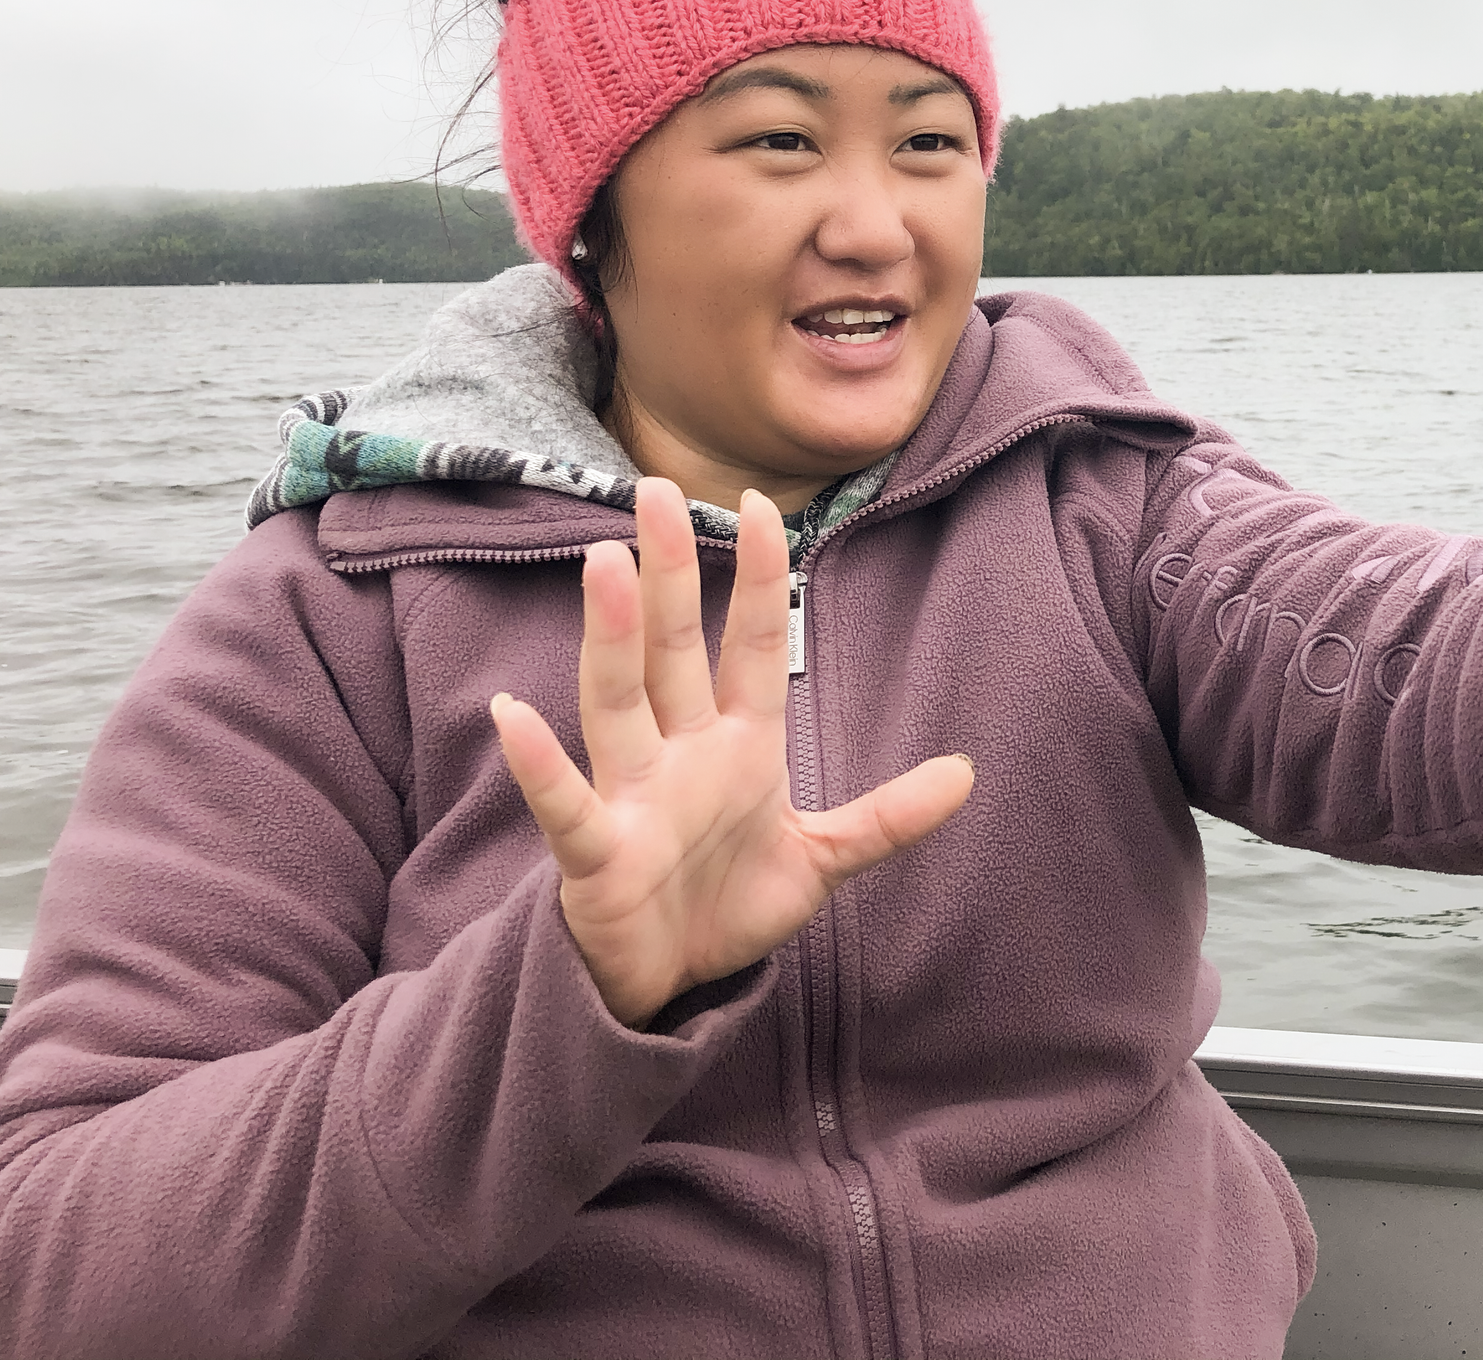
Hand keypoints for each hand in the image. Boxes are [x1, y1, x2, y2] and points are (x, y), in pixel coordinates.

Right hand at [490, 477, 973, 1027]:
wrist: (669, 991)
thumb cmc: (729, 906)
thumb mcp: (822, 860)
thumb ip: (887, 817)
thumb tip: (967, 774)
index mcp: (738, 743)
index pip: (754, 644)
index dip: (760, 578)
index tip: (758, 503)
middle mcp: (679, 753)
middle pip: (674, 648)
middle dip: (669, 572)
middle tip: (654, 490)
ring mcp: (633, 797)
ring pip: (618, 702)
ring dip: (612, 638)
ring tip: (605, 567)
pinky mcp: (596, 856)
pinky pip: (565, 803)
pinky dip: (540, 763)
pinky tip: (516, 715)